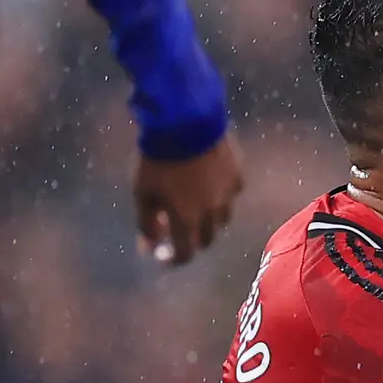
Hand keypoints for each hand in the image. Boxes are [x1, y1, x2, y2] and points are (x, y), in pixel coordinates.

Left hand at [134, 136, 244, 265]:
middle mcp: (212, 212)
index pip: (185, 254)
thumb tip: (148, 247)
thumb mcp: (143, 194)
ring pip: (223, 218)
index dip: (174, 259)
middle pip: (208, 239)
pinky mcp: (239, 174)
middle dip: (193, 240)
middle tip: (180, 230)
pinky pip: (232, 193)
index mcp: (187, 219)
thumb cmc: (158, 160)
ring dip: (209, 219)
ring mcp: (229, 193)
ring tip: (197, 205)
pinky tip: (210, 182)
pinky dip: (221, 194)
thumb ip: (147, 224)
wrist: (186, 123)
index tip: (164, 256)